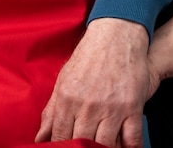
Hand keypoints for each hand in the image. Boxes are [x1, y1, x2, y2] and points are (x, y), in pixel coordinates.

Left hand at [35, 18, 149, 147]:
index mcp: (68, 98)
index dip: (62, 147)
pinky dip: (128, 147)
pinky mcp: (132, 106)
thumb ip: (52, 111)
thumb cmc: (89, 57)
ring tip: (101, 147)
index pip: (60, 136)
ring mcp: (111, 107)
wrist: (115, 36)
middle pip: (82, 142)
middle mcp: (88, 105)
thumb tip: (41, 137)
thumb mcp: (64, 80)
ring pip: (105, 144)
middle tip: (84, 147)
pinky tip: (123, 147)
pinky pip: (132, 138)